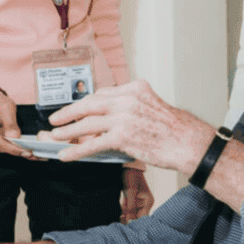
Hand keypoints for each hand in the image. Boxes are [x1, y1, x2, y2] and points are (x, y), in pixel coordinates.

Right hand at [0, 88, 30, 155]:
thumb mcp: (6, 106)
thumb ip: (10, 123)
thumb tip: (15, 137)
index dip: (13, 149)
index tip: (26, 151)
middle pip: (0, 148)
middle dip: (16, 150)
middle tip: (31, 152)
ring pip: (0, 150)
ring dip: (12, 148)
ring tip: (23, 144)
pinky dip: (8, 146)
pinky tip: (14, 141)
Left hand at [47, 80, 211, 174]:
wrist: (189, 142)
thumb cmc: (175, 129)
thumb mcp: (152, 106)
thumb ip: (130, 107)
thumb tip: (109, 119)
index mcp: (135, 88)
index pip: (103, 93)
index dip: (86, 102)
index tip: (76, 108)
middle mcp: (127, 99)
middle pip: (89, 103)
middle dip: (69, 112)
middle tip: (55, 119)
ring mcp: (123, 117)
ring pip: (87, 123)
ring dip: (67, 131)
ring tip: (55, 137)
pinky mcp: (122, 137)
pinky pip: (93, 144)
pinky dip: (76, 151)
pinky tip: (66, 155)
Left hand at [120, 167, 153, 222]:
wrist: (128, 166)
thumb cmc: (131, 175)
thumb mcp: (130, 191)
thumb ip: (131, 207)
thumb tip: (129, 221)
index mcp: (148, 201)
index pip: (143, 218)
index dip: (134, 221)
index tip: (125, 221)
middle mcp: (146, 203)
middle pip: (137, 217)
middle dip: (128, 215)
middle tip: (122, 210)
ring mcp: (140, 202)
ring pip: (132, 213)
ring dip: (125, 211)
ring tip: (123, 201)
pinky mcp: (134, 201)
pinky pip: (129, 209)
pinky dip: (124, 209)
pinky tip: (122, 203)